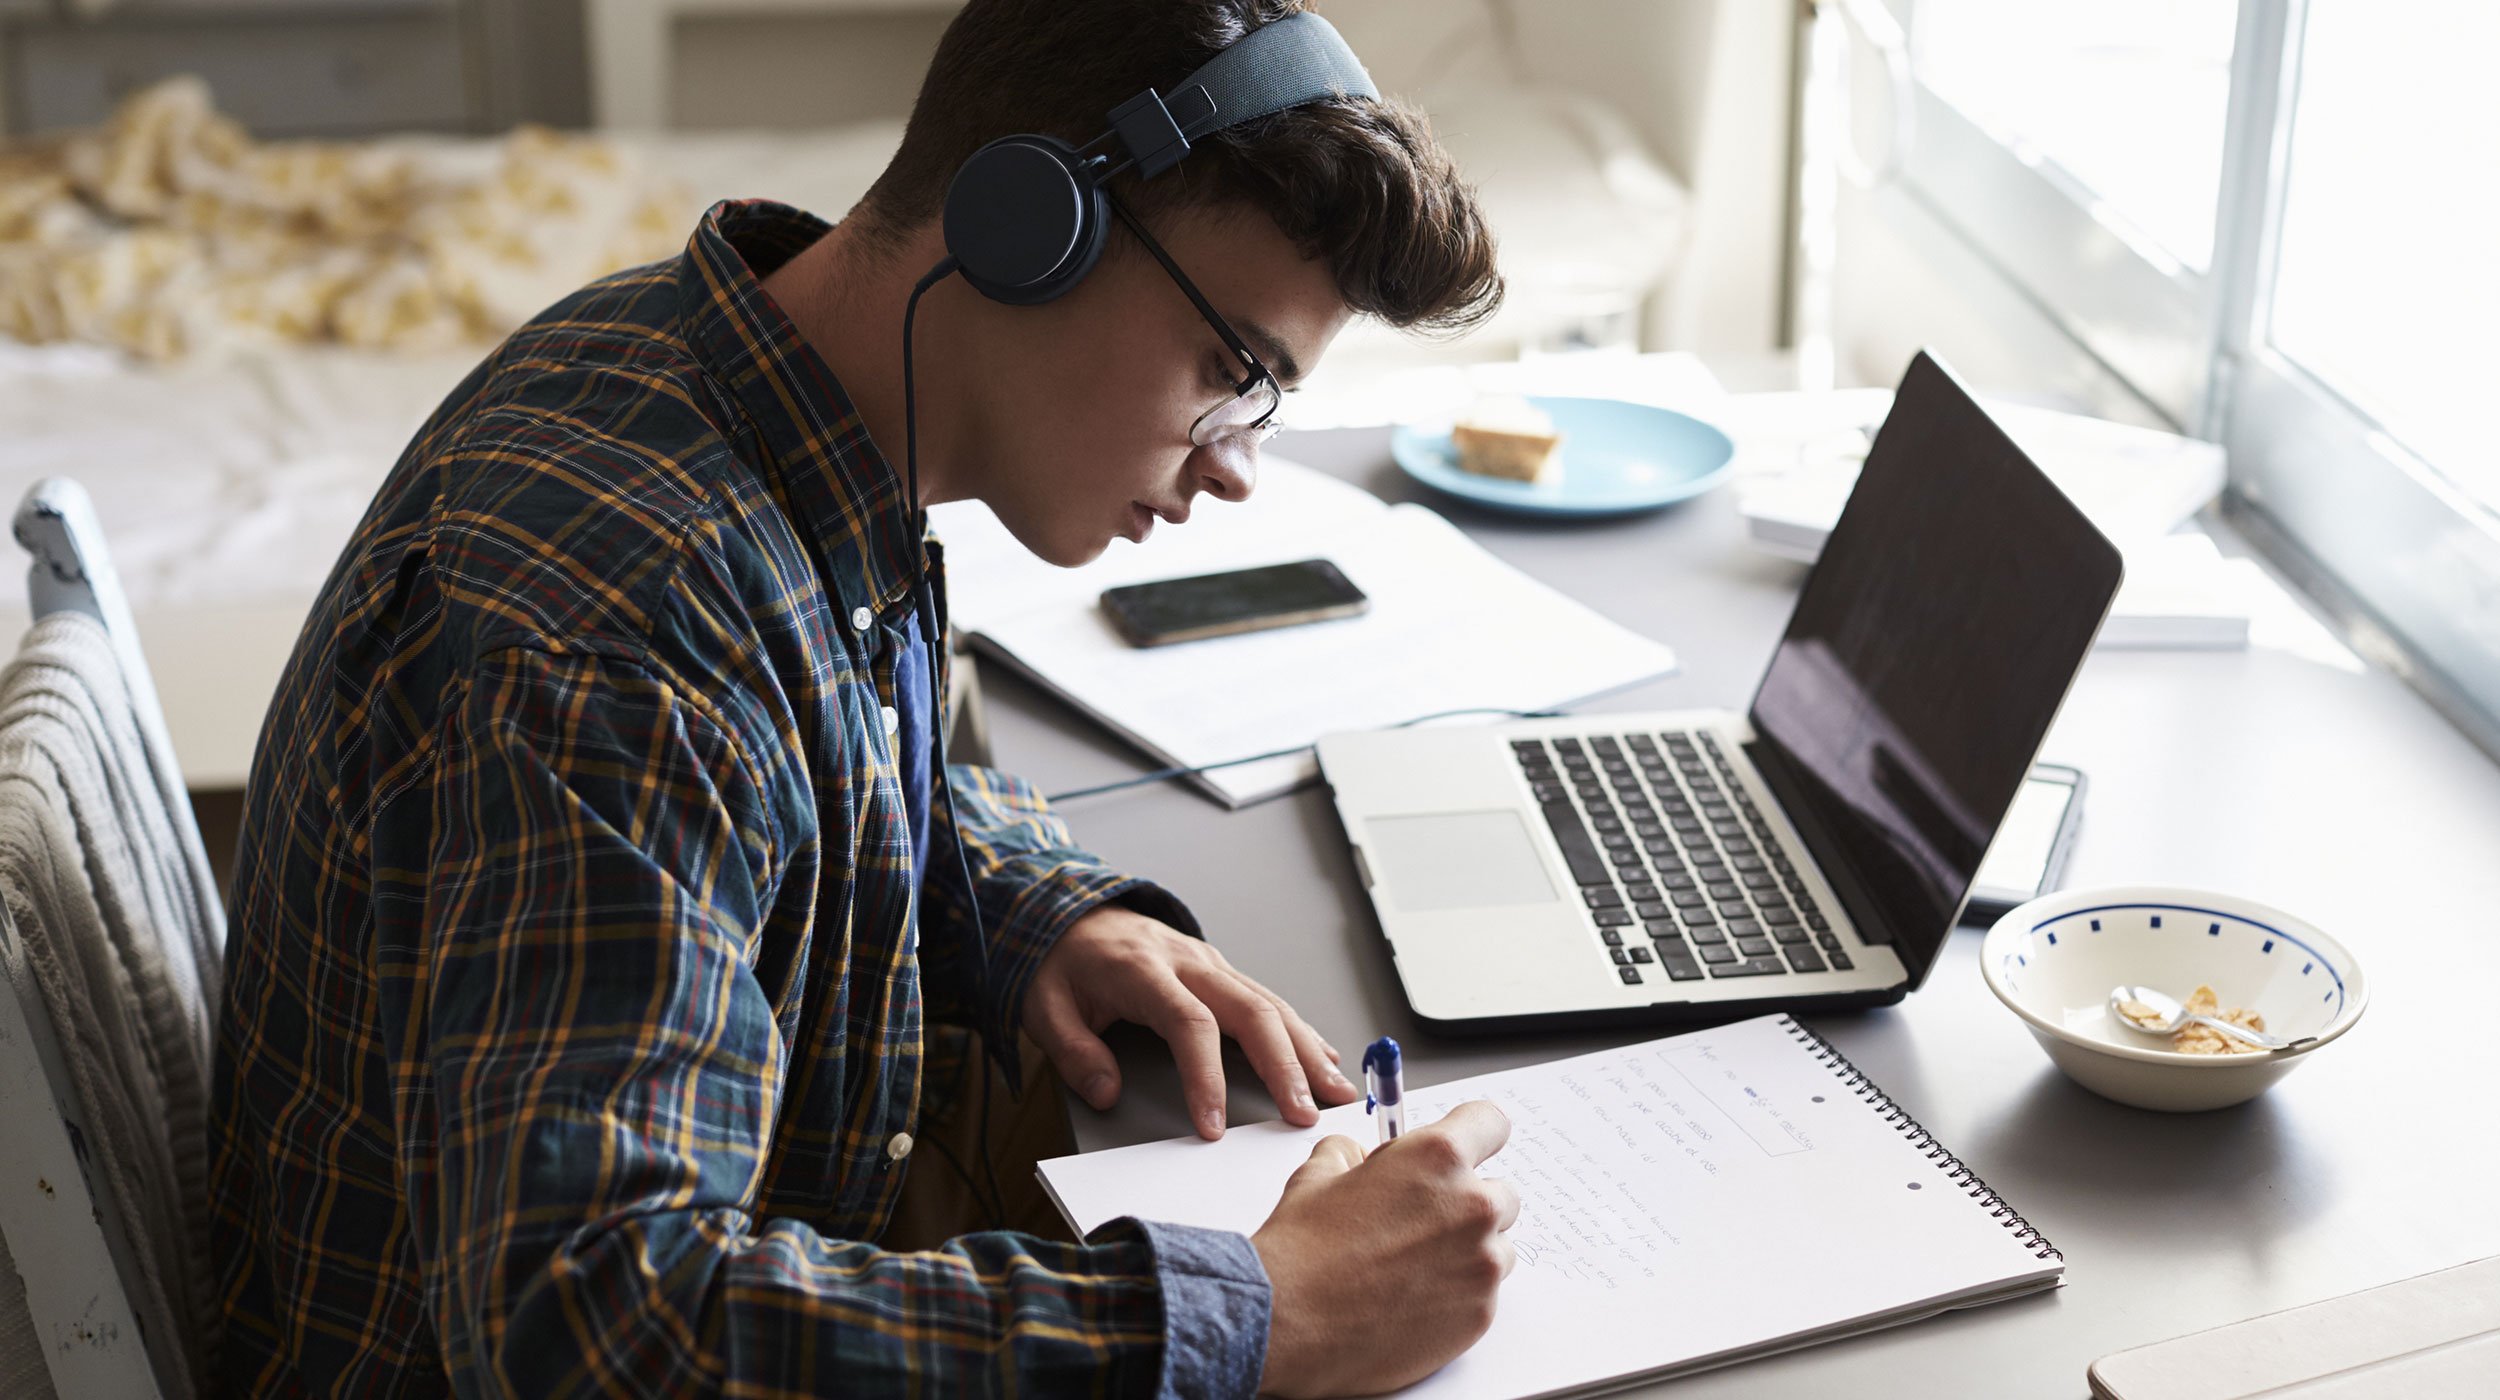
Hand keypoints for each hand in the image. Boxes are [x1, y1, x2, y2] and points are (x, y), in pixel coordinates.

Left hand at [1023, 905, 1360, 1138]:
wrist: (1066, 909)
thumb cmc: (1060, 961)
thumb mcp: (1043, 1007)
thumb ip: (1074, 1053)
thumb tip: (1106, 1094)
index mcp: (1143, 970)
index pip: (1188, 1024)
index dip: (1205, 1077)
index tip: (1214, 1126)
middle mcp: (1187, 962)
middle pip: (1250, 1011)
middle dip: (1284, 1066)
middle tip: (1304, 1113)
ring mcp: (1209, 962)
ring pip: (1270, 1003)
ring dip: (1307, 1049)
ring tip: (1336, 1091)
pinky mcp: (1219, 970)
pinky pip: (1267, 999)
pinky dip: (1299, 1031)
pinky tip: (1323, 1056)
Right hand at [1251, 1101, 1519, 1397]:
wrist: (1288, 1324)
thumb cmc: (1301, 1250)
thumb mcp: (1318, 1174)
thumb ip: (1352, 1154)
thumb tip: (1359, 1157)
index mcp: (1437, 1157)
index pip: (1491, 1123)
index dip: (1473, 1135)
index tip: (1464, 1149)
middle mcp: (1472, 1206)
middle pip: (1501, 1193)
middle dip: (1467, 1203)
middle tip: (1422, 1223)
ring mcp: (1481, 1264)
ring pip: (1497, 1248)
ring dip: (1468, 1252)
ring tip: (1414, 1268)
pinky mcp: (1480, 1314)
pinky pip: (1485, 1294)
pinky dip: (1458, 1295)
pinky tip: (1412, 1300)